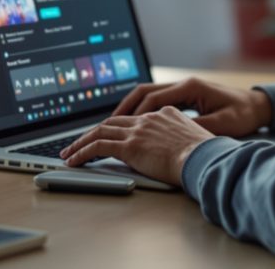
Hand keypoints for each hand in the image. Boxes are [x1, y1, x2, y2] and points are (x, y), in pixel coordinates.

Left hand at [60, 106, 213, 184]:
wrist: (204, 158)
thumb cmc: (206, 155)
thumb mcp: (194, 140)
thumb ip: (180, 140)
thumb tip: (177, 152)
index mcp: (164, 114)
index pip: (134, 118)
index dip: (117, 126)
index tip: (108, 134)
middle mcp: (148, 119)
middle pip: (112, 122)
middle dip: (93, 132)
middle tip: (80, 142)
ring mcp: (137, 131)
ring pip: (100, 132)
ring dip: (81, 142)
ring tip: (69, 153)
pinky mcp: (129, 146)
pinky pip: (97, 147)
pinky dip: (81, 152)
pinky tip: (73, 161)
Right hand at [112, 77, 273, 136]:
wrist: (258, 105)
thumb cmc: (243, 114)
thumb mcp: (221, 124)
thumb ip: (195, 127)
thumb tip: (171, 135)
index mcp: (191, 87)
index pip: (154, 98)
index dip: (136, 113)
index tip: (122, 127)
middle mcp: (184, 84)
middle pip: (145, 91)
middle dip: (125, 107)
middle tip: (107, 123)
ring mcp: (184, 88)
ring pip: (148, 94)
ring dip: (131, 107)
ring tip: (115, 123)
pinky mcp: (186, 96)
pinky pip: (157, 99)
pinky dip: (143, 109)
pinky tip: (135, 123)